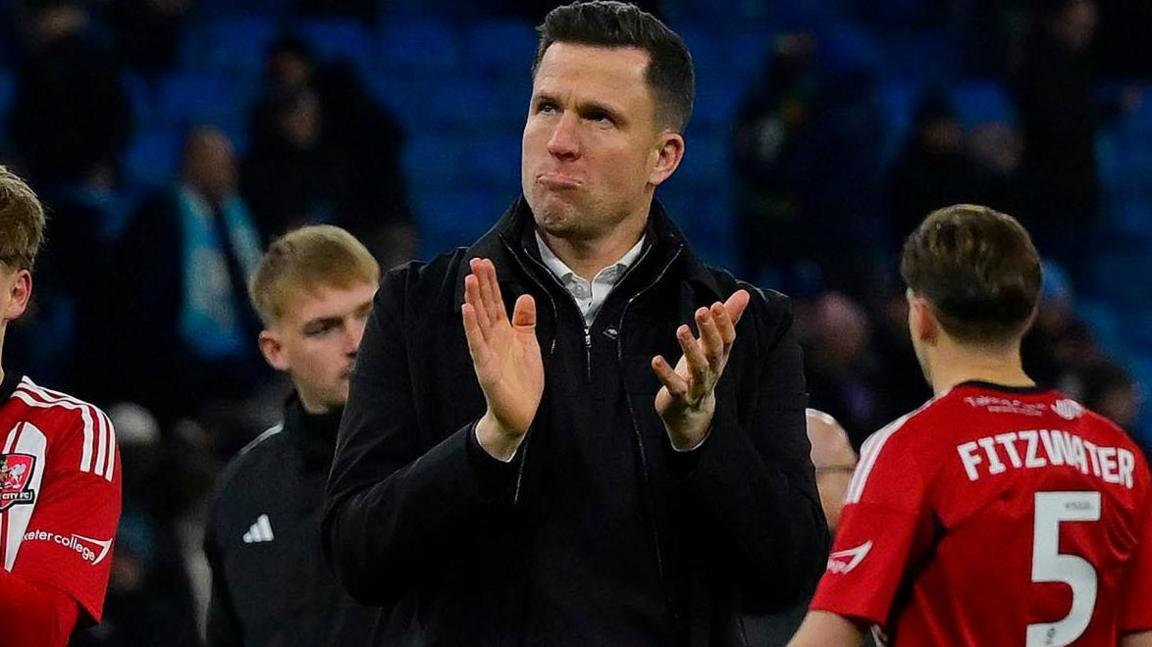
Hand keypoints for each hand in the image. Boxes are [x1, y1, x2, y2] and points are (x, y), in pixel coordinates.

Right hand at [462, 258, 543, 460]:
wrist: (521, 414)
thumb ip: (525, 321)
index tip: (485, 262)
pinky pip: (477, 344)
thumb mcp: (528, 344)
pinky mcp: (485, 367)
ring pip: (478, 321)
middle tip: (475, 261)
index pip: (495, 302)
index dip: (491, 282)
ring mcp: (486, 352)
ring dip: (473, 300)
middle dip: (481, 284)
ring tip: (470, 279)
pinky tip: (468, 310)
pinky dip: (472, 327)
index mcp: (503, 332)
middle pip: (484, 306)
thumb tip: (524, 296)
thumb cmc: (523, 381)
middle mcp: (492, 339)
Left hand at [651, 290, 750, 449]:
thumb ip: (728, 320)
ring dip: (690, 348)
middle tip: (702, 310)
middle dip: (709, 331)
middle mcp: (711, 371)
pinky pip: (675, 386)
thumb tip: (744, 293)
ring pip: (698, 368)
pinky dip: (666, 374)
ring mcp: (696, 386)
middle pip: (715, 351)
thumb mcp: (713, 346)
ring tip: (681, 328)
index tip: (716, 304)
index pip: (727, 339)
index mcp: (719, 357)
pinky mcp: (679, 398)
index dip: (724, 323)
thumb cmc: (701, 372)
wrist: (692, 416)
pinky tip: (656, 360)